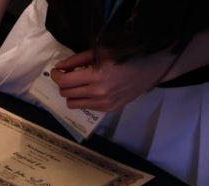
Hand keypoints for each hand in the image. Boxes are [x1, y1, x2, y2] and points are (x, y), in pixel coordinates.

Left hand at [50, 49, 173, 112]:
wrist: (152, 68)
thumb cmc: (126, 56)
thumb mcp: (101, 52)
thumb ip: (77, 60)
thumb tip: (59, 67)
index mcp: (97, 76)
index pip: (65, 81)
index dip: (56, 75)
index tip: (57, 70)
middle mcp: (99, 93)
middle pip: (66, 93)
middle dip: (63, 83)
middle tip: (69, 75)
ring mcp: (104, 103)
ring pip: (72, 103)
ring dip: (71, 93)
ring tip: (79, 83)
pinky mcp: (110, 109)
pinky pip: (86, 107)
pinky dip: (83, 99)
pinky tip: (91, 90)